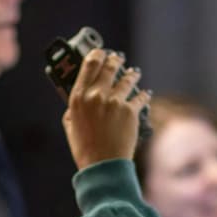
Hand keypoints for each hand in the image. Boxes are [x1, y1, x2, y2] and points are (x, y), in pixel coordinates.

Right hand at [61, 48, 149, 168]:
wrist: (103, 164)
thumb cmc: (85, 148)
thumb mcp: (71, 125)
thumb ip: (74, 108)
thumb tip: (80, 97)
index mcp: (78, 97)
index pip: (89, 65)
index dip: (97, 54)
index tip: (101, 52)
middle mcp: (96, 95)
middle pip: (109, 67)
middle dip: (116, 60)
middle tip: (119, 58)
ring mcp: (115, 102)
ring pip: (127, 78)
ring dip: (132, 74)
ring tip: (134, 73)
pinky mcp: (130, 111)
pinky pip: (140, 97)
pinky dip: (143, 95)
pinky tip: (146, 94)